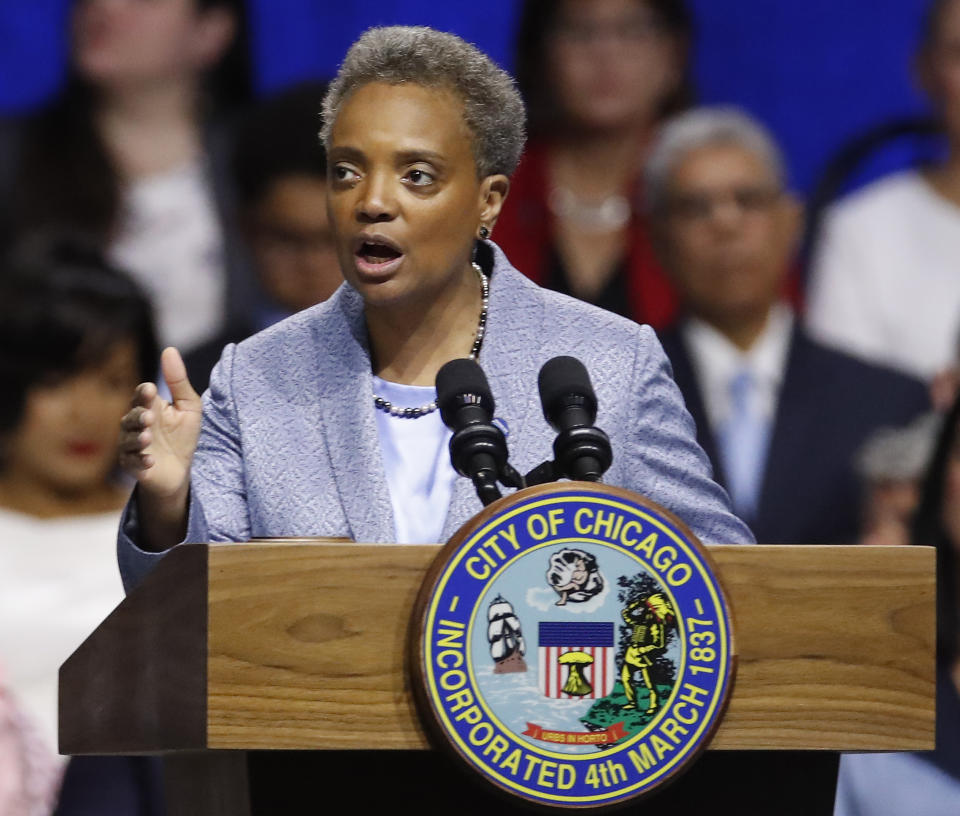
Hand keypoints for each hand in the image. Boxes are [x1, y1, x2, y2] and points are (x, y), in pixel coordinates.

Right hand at [120, 347, 201, 499]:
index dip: (144, 393)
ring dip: (136, 438)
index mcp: (149, 407)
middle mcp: (136, 425)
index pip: (141, 395)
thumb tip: (169, 349)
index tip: (152, 390)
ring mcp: (132, 446)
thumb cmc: (183, 435)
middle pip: (130, 417)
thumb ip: (178, 381)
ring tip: (147, 437)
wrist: (180, 470)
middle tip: (148, 417)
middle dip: (138, 416)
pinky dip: (140, 461)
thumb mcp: (188, 407)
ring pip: (127, 439)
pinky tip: (149, 460)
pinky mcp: (134, 466)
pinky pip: (132, 463)